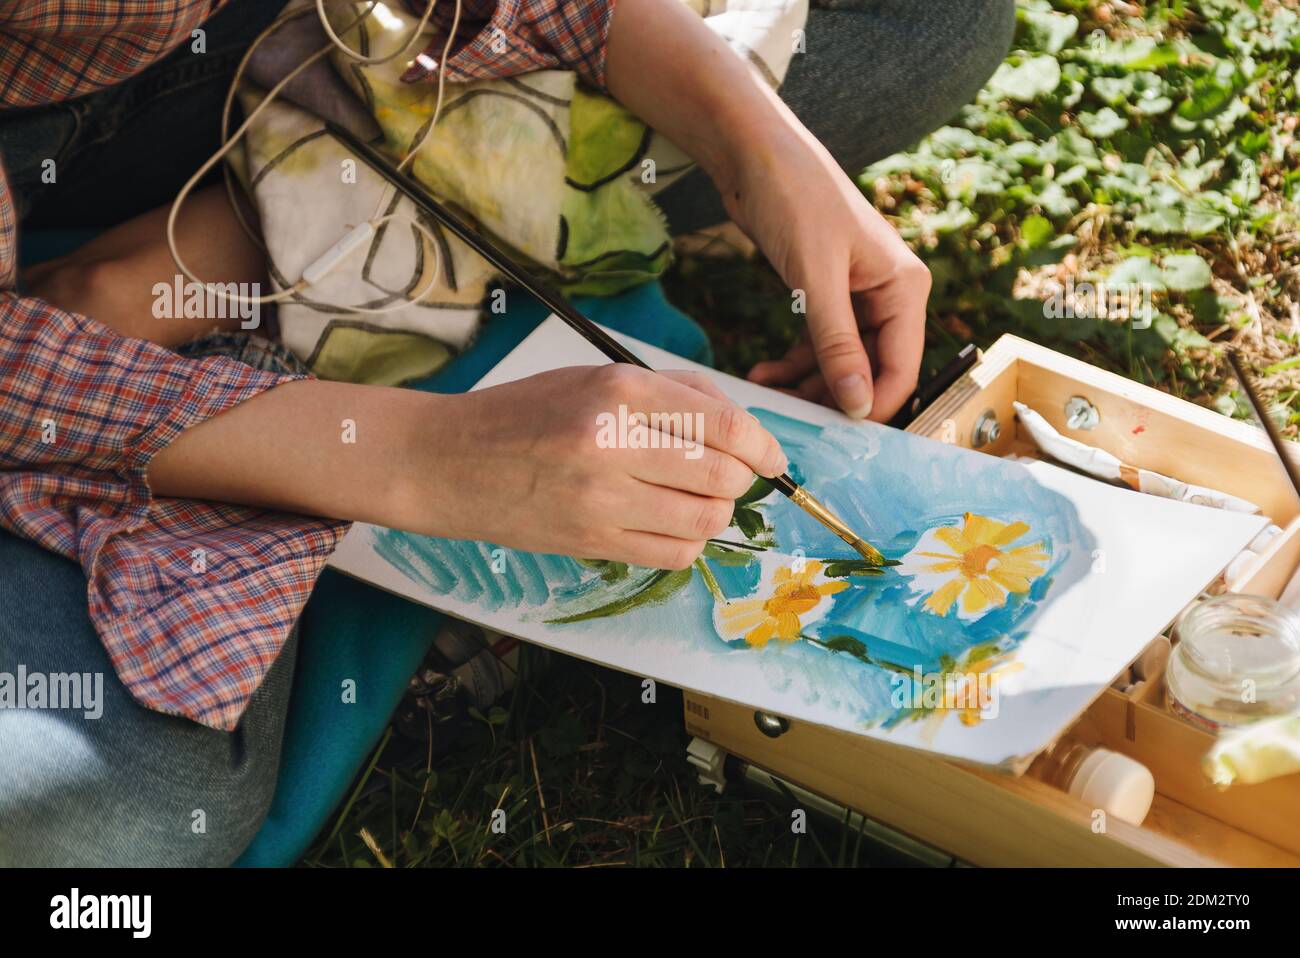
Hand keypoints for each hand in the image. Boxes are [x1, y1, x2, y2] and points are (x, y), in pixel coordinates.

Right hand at [434, 365, 787, 568]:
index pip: (724, 425)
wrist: (447, 461)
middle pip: (723, 475)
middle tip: (725, 475)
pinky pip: (674, 555)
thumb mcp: (596, 376)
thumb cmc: (525, 413)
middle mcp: (613, 443)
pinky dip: (688, 542)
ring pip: (705, 520)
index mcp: (619, 390)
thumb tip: (743, 426)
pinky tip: (670, 524)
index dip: (762, 446)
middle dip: (738, 479)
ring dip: (715, 512)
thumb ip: (673, 393)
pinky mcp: (592, 542)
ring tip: (695, 499)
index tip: (770, 457)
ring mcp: (601, 499)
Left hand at [603, 0, 928, 422]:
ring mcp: (858, 295)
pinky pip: (818, 344)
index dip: (871, 404)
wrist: (754, 153)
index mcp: (905, 287)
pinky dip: (794, 362)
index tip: (833, 432)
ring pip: (842, 361)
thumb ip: (837, 343)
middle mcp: (890, 294)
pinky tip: (764, 374)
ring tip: (767, 393)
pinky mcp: (826, 293)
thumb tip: (858, 405)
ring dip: (806, 383)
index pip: (901, 368)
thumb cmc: (793, 199)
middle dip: (832, 396)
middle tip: (791, 418)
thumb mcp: (815, 278)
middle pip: (871, 369)